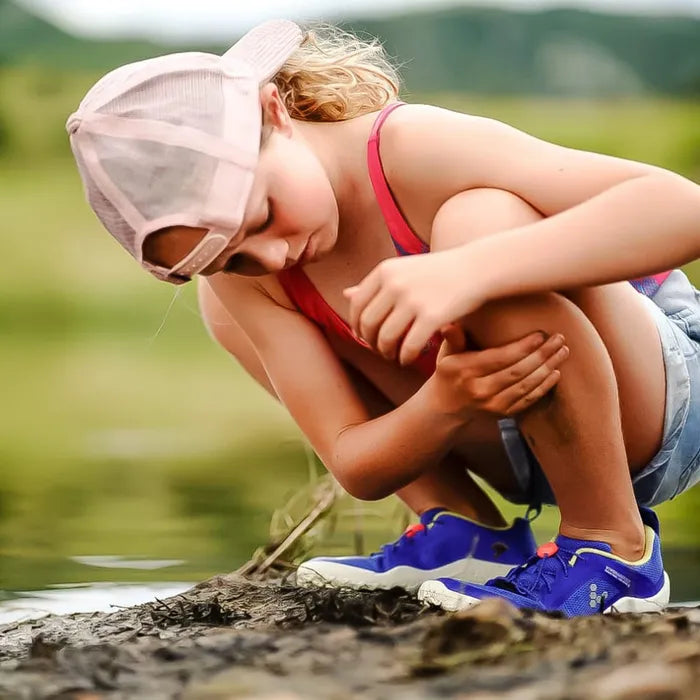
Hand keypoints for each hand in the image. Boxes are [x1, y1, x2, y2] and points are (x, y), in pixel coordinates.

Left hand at [345, 250, 482, 365]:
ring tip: (393, 357)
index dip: (356, 326)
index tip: (363, 338)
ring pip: (385, 338)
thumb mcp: (403, 270)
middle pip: (368, 324)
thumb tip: (346, 295)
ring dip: (386, 353)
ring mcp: (413, 300)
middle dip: (370, 343)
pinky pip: (408, 346)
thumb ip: (376, 284)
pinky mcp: (432, 316)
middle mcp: (395, 283)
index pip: (356, 306)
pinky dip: (404, 358)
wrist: (477, 268)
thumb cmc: (438, 272)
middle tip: (379, 351)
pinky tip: (408, 360)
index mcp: (385, 271)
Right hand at [427, 324, 568, 417]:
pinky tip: (556, 373)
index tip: (540, 334)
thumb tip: (449, 323)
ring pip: (526, 386)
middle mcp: (479, 390)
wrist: (446, 408)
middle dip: (542, 354)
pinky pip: (528, 400)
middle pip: (517, 371)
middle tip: (559, 339)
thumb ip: (453, 338)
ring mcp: (492, 405)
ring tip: (563, 352)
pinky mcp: (502, 414)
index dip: (522, 347)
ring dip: (548, 368)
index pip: (499, 358)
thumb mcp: (446, 354)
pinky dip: (544, 387)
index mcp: (465, 370)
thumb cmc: (449, 372)